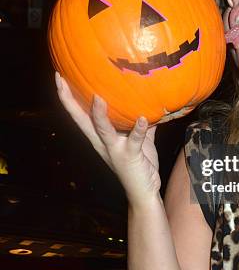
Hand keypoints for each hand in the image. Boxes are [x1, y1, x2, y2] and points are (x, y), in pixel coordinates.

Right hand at [55, 71, 160, 205]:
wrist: (144, 191)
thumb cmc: (140, 163)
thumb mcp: (139, 139)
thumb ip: (140, 123)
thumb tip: (148, 102)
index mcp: (100, 137)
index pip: (80, 114)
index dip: (68, 97)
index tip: (59, 78)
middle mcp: (102, 142)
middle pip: (81, 120)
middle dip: (69, 101)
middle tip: (60, 81)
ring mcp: (115, 150)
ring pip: (103, 130)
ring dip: (99, 115)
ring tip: (98, 98)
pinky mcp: (130, 156)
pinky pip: (135, 140)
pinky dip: (138, 128)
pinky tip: (142, 117)